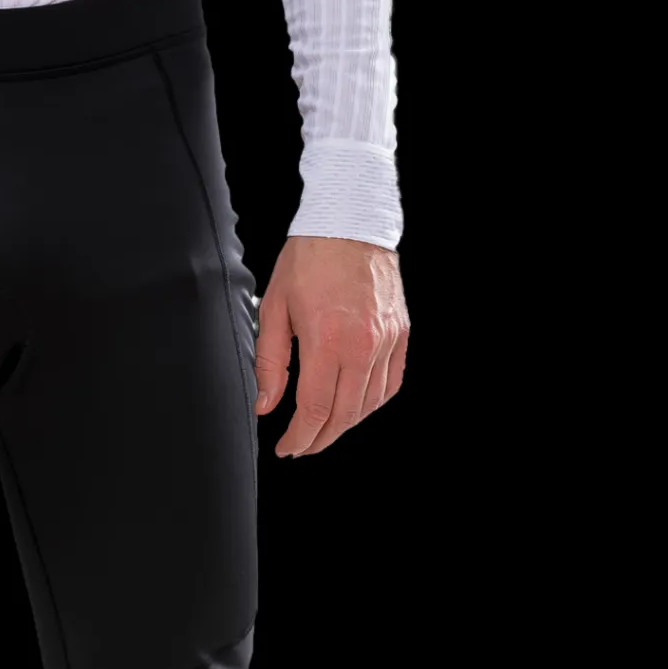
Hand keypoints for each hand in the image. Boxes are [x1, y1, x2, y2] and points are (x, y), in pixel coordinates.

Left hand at [254, 236, 408, 457]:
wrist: (349, 221)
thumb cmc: (309, 259)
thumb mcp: (274, 309)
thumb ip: (270, 363)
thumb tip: (267, 406)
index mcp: (327, 339)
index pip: (315, 410)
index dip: (299, 437)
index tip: (287, 447)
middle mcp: (362, 344)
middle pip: (344, 415)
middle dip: (320, 439)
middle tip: (302, 446)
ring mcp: (386, 339)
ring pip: (369, 404)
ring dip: (345, 424)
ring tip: (324, 429)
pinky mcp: (400, 332)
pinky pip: (391, 383)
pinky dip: (372, 403)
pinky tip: (354, 407)